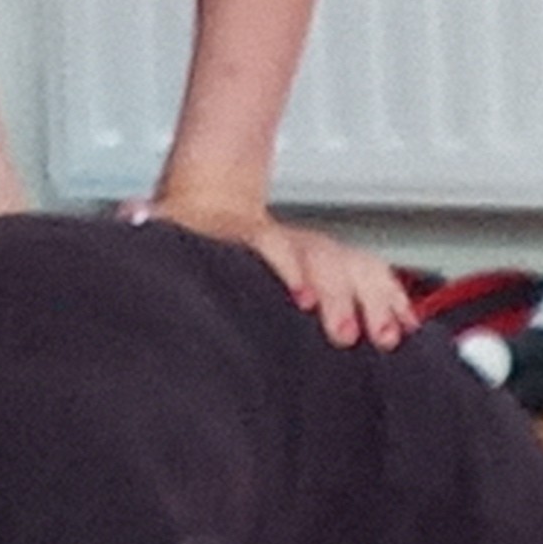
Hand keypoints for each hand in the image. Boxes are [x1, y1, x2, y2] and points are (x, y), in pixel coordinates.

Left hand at [139, 183, 414, 348]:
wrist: (214, 207)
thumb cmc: (189, 230)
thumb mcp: (166, 224)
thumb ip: (151, 221)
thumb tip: (134, 216)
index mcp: (250, 233)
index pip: (275, 244)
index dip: (289, 269)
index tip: (301, 299)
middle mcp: (293, 241)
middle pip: (325, 258)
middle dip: (340, 295)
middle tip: (346, 335)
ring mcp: (318, 252)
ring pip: (357, 266)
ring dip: (376, 300)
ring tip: (388, 336)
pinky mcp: (336, 267)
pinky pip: (374, 278)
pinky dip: (393, 301)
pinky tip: (408, 329)